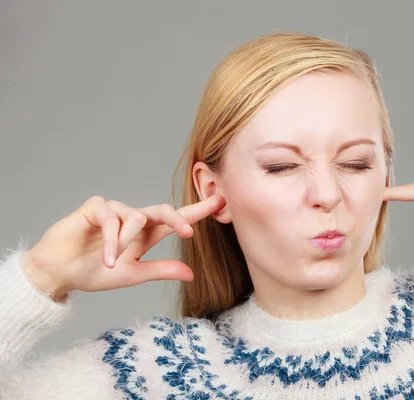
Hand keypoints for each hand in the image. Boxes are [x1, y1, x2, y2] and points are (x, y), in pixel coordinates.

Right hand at [21, 194, 225, 300]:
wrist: (59, 274)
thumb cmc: (94, 272)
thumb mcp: (133, 274)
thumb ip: (161, 270)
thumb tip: (191, 273)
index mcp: (145, 233)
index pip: (175, 220)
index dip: (198, 211)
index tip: (221, 202)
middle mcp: (133, 219)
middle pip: (163, 210)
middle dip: (179, 217)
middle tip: (189, 232)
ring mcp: (114, 210)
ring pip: (135, 217)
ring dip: (126, 242)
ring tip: (112, 260)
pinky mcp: (95, 208)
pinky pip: (111, 218)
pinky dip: (110, 240)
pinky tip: (104, 258)